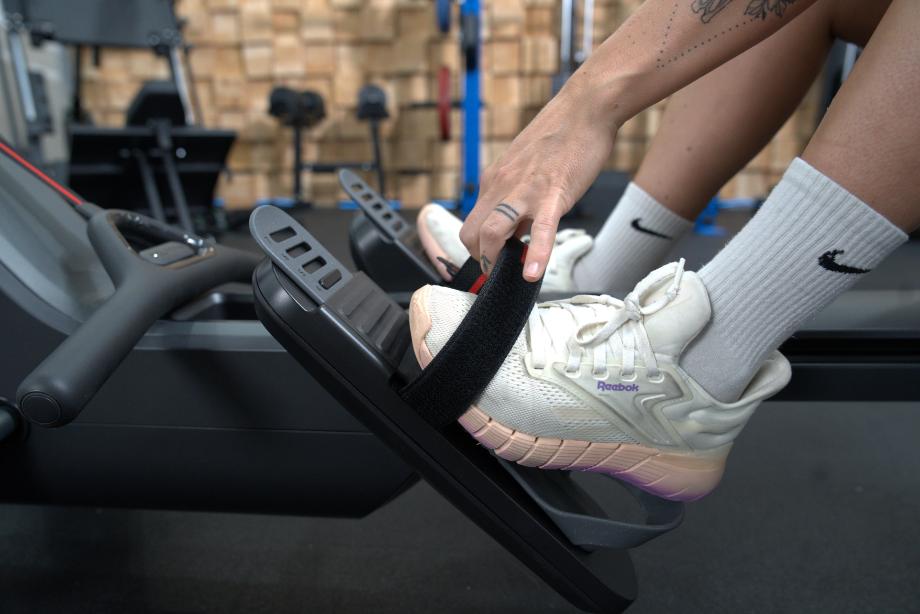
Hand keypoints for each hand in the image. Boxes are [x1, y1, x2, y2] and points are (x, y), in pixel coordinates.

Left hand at [460, 85, 618, 280]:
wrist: (585, 107)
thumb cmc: (561, 137)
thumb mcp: (526, 168)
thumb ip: (517, 197)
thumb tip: (518, 230)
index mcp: (495, 180)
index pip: (471, 222)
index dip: (477, 247)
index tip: (491, 259)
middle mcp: (501, 185)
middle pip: (471, 233)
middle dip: (480, 258)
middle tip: (497, 271)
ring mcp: (524, 190)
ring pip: (491, 232)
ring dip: (494, 259)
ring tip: (508, 273)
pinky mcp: (553, 194)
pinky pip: (540, 230)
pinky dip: (535, 255)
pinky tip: (533, 275)